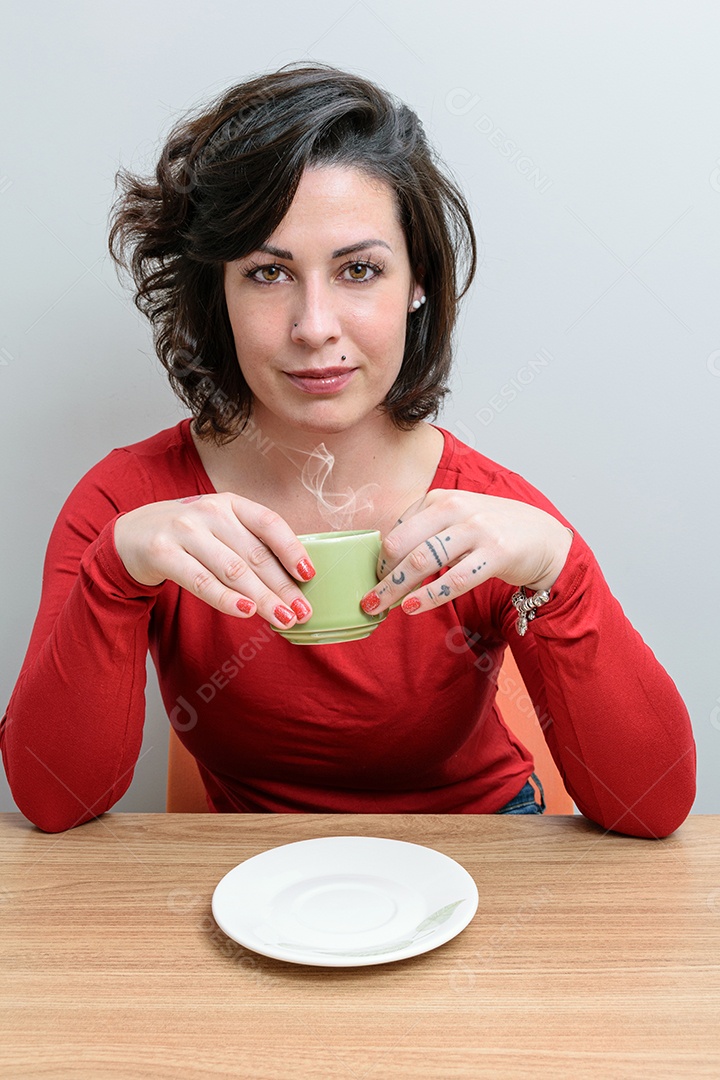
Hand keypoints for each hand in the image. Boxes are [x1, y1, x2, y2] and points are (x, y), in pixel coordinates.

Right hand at [113, 493, 315, 628]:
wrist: (129, 536)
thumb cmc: (186, 536)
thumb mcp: (218, 528)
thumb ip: (248, 544)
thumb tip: (291, 580)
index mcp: (229, 502)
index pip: (269, 523)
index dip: (292, 549)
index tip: (309, 575)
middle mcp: (209, 511)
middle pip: (254, 554)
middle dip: (283, 587)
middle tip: (303, 611)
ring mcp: (184, 530)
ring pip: (232, 570)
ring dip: (262, 598)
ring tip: (282, 618)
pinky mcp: (162, 552)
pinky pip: (201, 581)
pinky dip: (226, 599)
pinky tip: (246, 612)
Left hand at [360, 489, 572, 615]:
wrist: (545, 538)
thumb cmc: (495, 530)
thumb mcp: (458, 517)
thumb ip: (427, 529)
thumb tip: (388, 558)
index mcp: (441, 498)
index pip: (398, 530)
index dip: (381, 558)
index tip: (373, 579)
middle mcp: (456, 508)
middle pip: (403, 545)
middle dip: (382, 575)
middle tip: (368, 598)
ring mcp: (477, 529)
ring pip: (423, 561)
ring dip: (396, 588)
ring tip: (379, 606)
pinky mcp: (496, 553)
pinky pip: (454, 580)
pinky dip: (428, 596)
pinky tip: (411, 608)